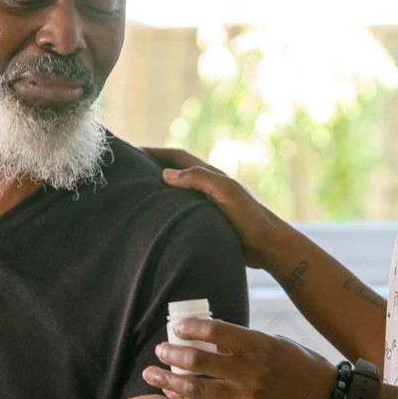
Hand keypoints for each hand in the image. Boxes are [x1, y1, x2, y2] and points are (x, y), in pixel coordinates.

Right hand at [142, 148, 285, 271]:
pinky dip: (167, 211)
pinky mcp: (207, 222)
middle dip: (153, 168)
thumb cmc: (248, 218)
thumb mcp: (224, 192)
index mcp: (211, 175)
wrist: (267, 246)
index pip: (177, 157)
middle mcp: (207, 187)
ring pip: (177, 193)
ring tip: (136, 195)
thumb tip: (165, 173)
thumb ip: (197, 178)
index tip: (133, 152)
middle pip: (175, 172)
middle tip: (130, 171)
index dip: (155, 152)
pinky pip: (181, 212)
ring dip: (158, 190)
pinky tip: (156, 220)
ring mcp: (207, 204)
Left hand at [142, 318, 337, 398]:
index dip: (190, 328)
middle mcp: (250, 373)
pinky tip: (173, 392)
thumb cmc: (300, 367)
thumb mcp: (275, 345)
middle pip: (198, 362)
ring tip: (151, 374)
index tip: (177, 328)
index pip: (215, 332)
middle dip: (171, 354)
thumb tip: (206, 338)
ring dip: (168, 380)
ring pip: (196, 389)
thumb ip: (243, 344)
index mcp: (260, 347)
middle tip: (159, 350)